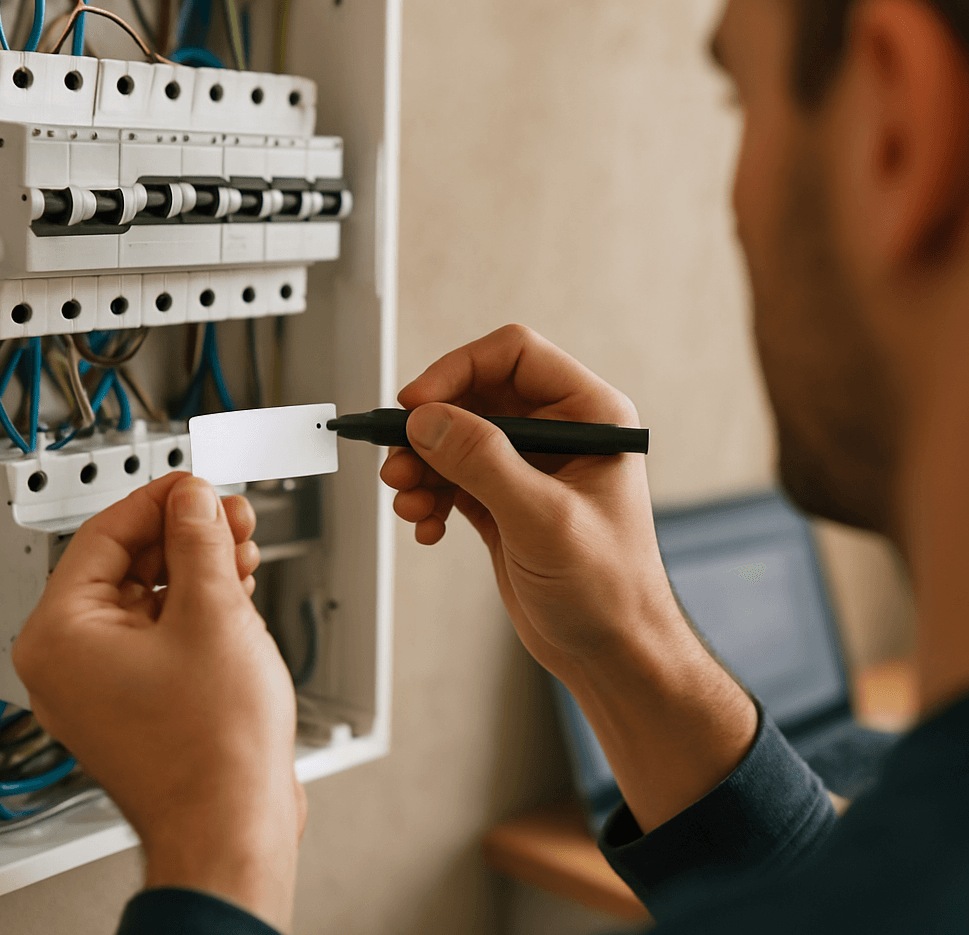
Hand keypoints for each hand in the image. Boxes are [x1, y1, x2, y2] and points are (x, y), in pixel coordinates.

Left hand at [13, 473, 305, 932]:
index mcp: (62, 634)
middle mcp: (72, 659)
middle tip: (232, 516)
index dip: (161, 498)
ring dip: (201, 566)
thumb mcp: (213, 611)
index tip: (199, 483)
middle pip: (130, 562)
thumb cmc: (212, 747)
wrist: (235, 823)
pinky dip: (201, 605)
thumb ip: (200, 539)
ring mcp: (106, 682)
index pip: (104, 533)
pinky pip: (163, 630)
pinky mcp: (141, 697)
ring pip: (152, 594)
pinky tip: (238, 589)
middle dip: (189, 533)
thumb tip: (194, 498)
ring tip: (245, 550)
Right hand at [381, 324, 675, 677]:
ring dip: (421, 465)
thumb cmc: (610, 589)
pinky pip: (451, 477)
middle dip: (430, 427)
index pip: (514, 355)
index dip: (459, 370)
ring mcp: (528, 467)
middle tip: (399, 458)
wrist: (610, 653)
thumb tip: (429, 421)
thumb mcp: (544, 519)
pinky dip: (430, 496)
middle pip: (475, 395)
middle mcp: (559, 433)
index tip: (418, 403)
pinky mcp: (503, 500)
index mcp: (590, 415)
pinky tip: (427, 525)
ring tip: (408, 499)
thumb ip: (484, 463)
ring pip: (455, 437)